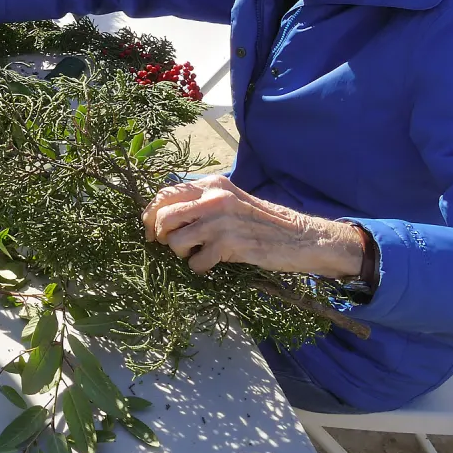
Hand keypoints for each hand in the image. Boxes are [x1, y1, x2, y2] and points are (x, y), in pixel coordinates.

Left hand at [142, 175, 365, 277]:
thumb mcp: (231, 200)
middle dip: (160, 235)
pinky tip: (212, 265)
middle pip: (163, 216)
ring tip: (196, 254)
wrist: (302, 237)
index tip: (150, 231)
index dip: (150, 214)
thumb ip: (203, 201)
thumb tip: (164, 214)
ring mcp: (221, 221)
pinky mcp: (229, 244)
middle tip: (168, 246)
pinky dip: (199, 268)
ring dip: (180, 253)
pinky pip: (195, 262)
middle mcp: (214, 198)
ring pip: (175, 241)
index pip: (165, 194)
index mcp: (212, 184)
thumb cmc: (263, 222)